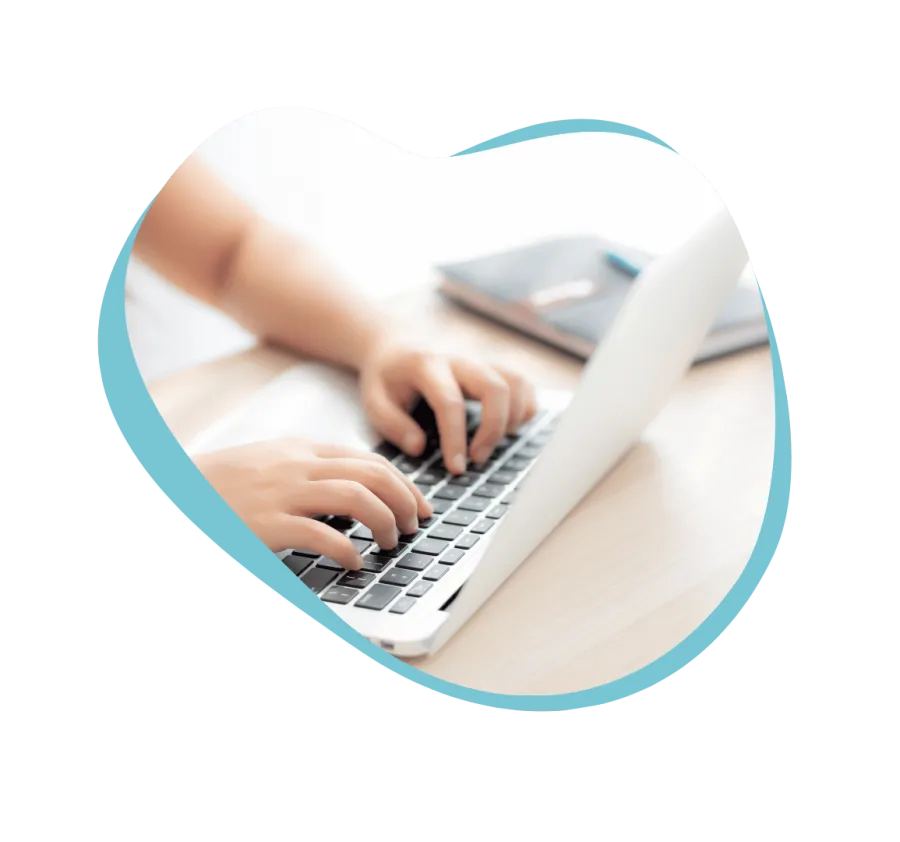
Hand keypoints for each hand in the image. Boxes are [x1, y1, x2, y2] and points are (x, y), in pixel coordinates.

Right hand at [194, 438, 432, 568]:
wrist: (171, 492)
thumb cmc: (218, 487)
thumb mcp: (266, 467)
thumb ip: (306, 473)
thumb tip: (353, 496)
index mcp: (298, 450)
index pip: (367, 459)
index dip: (402, 483)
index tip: (419, 506)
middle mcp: (295, 465)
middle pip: (372, 474)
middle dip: (404, 500)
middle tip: (413, 526)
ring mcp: (281, 493)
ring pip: (357, 498)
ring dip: (384, 522)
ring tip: (389, 543)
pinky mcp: (266, 525)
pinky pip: (324, 536)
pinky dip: (349, 551)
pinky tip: (354, 563)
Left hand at [359, 339, 537, 473]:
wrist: (398, 347)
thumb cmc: (387, 379)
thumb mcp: (374, 401)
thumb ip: (393, 425)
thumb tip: (419, 447)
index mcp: (426, 365)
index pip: (450, 402)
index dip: (456, 438)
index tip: (456, 468)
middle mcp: (459, 359)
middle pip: (494, 387)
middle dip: (493, 429)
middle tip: (477, 460)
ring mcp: (480, 362)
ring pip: (515, 383)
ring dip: (512, 419)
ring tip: (491, 445)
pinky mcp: (493, 368)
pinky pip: (522, 384)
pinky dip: (524, 408)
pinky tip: (508, 430)